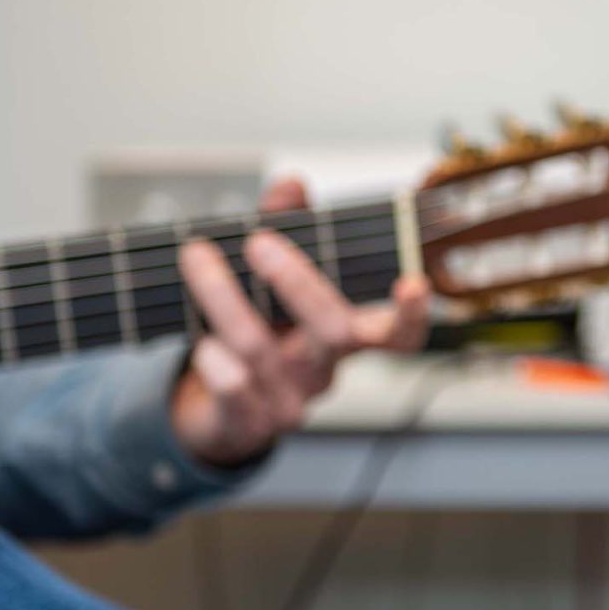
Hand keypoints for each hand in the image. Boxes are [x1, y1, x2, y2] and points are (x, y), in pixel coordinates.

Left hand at [169, 175, 428, 466]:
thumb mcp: (270, 280)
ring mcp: (290, 402)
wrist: (215, 411)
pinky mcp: (249, 424)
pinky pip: (237, 396)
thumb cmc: (257, 334)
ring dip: (226, 298)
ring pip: (264, 351)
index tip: (411, 282)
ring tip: (196, 257)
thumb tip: (292, 184)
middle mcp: (324, 370)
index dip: (411, 315)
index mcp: (342, 337)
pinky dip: (218, 366)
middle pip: (335, 332)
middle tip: (259, 241)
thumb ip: (285, 228)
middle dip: (298, 281)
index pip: (398, 336)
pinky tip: (204, 346)